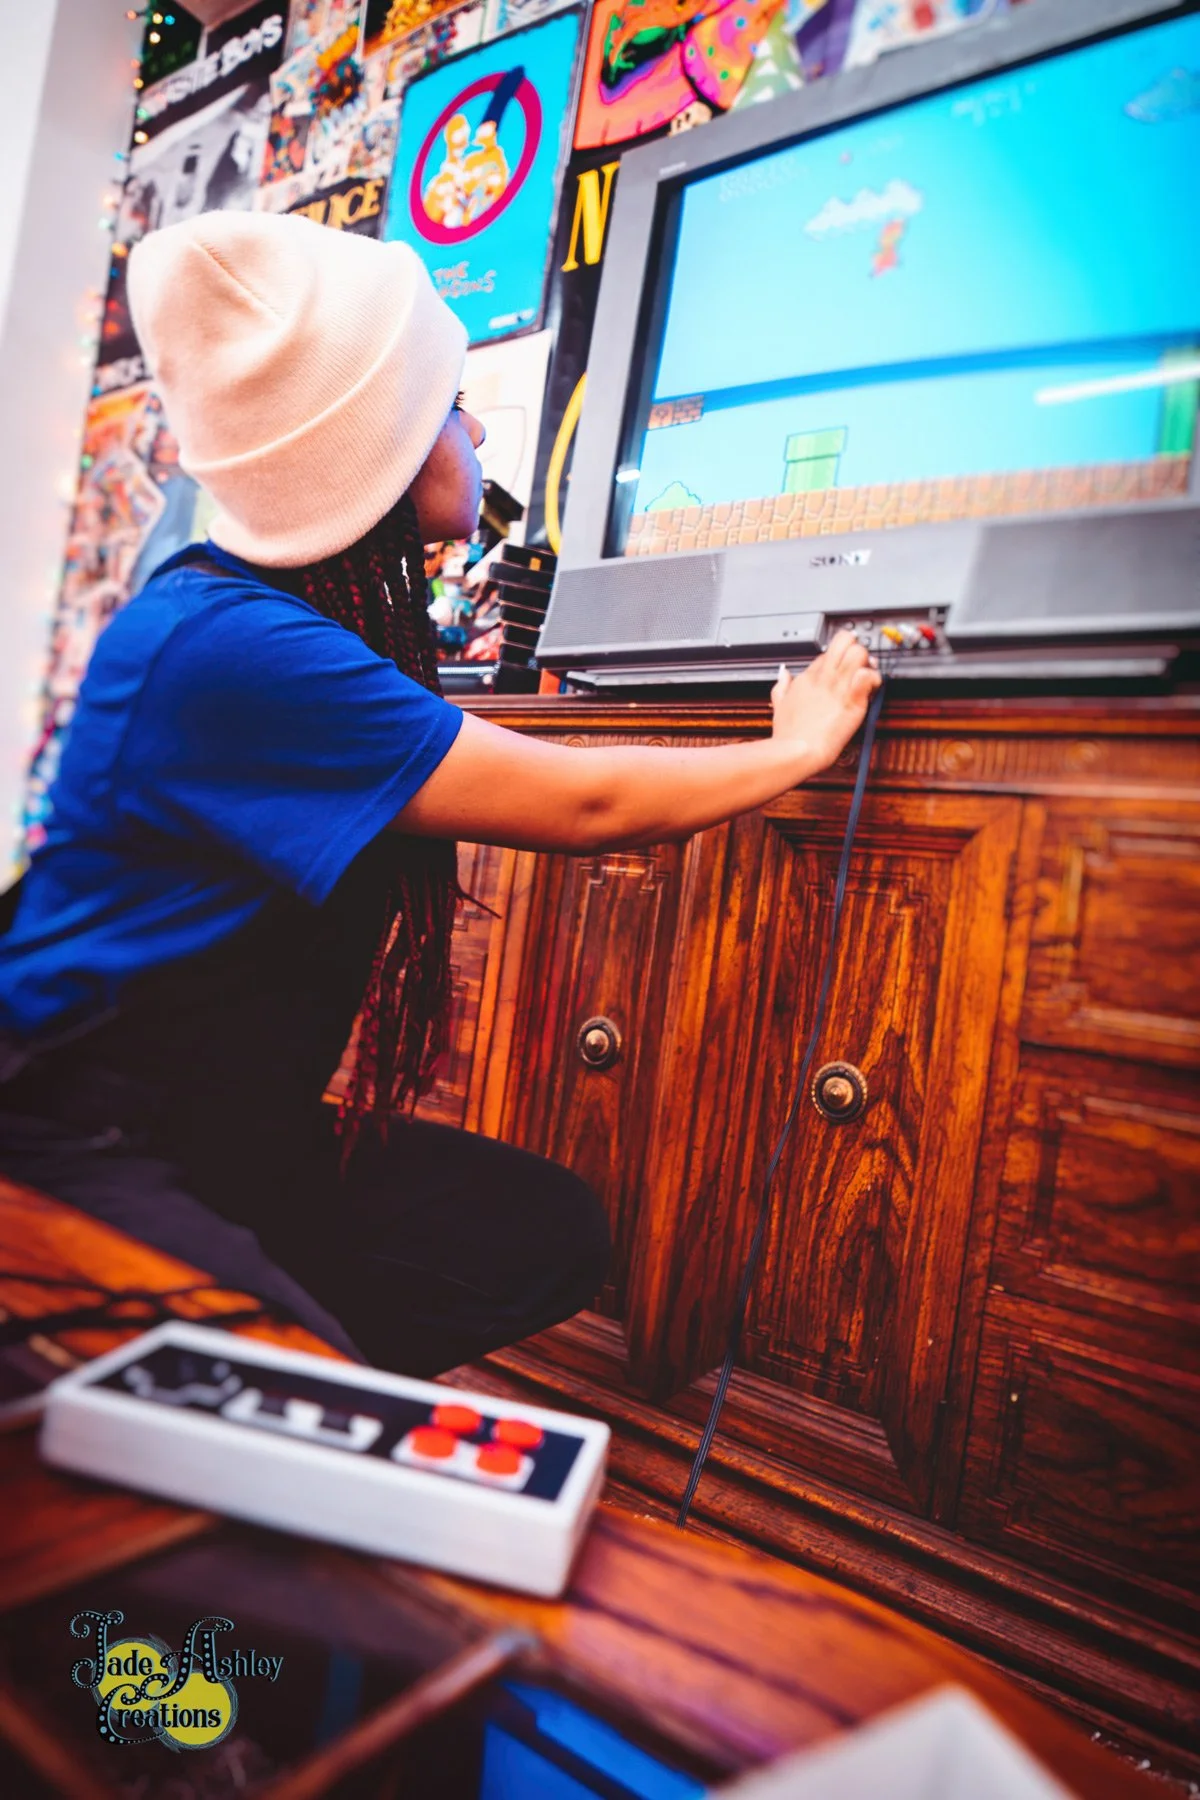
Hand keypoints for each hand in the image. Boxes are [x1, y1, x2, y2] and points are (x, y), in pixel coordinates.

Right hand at [770, 630, 881, 774]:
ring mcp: (838, 687)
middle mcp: (824, 677)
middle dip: (856, 649)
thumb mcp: (778, 704)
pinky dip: (874, 679)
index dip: (840, 658)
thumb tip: (783, 672)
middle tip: (860, 665)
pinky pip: (868, 675)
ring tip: (867, 679)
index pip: (828, 652)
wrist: (797, 750)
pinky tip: (871, 689)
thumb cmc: (789, 734)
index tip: (845, 671)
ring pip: (859, 653)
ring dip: (867, 663)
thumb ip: (781, 685)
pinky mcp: (852, 700)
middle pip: (844, 641)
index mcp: (808, 677)